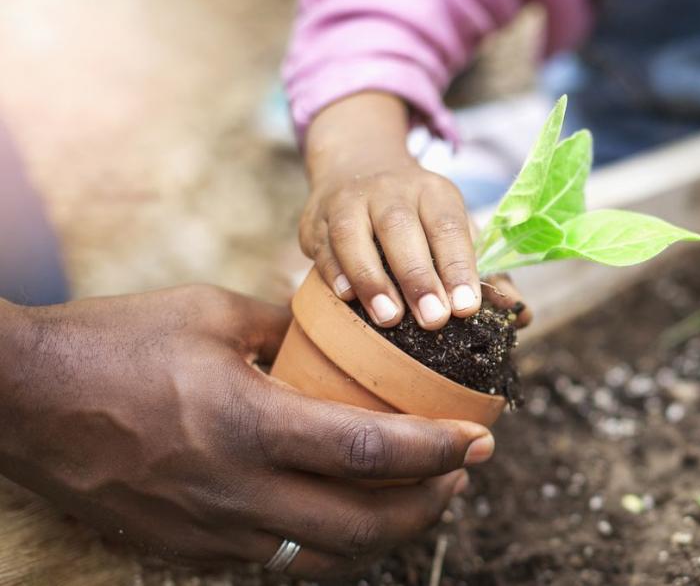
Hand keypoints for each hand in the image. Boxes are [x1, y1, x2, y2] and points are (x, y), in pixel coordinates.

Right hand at [0, 286, 494, 576]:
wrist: (18, 401)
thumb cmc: (113, 343)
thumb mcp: (210, 312)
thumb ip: (286, 327)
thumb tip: (342, 331)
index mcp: (248, 425)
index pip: (372, 454)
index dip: (439, 451)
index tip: (480, 438)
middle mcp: (236, 492)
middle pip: (364, 526)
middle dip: (430, 504)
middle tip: (462, 472)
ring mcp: (211, 532)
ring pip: (326, 555)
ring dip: (385, 532)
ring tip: (418, 494)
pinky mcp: (188, 550)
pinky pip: (279, 560)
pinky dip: (329, 542)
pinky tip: (345, 511)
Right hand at [301, 91, 489, 329]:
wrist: (357, 166)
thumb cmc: (418, 216)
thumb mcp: (454, 229)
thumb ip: (485, 272)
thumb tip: (520, 313)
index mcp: (434, 192)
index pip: (449, 227)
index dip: (459, 267)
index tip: (468, 307)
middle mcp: (390, 190)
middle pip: (401, 229)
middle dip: (418, 277)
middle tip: (434, 320)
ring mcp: (349, 201)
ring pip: (354, 235)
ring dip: (372, 279)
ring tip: (389, 318)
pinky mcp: (315, 219)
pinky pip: (322, 246)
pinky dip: (334, 272)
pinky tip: (347, 298)